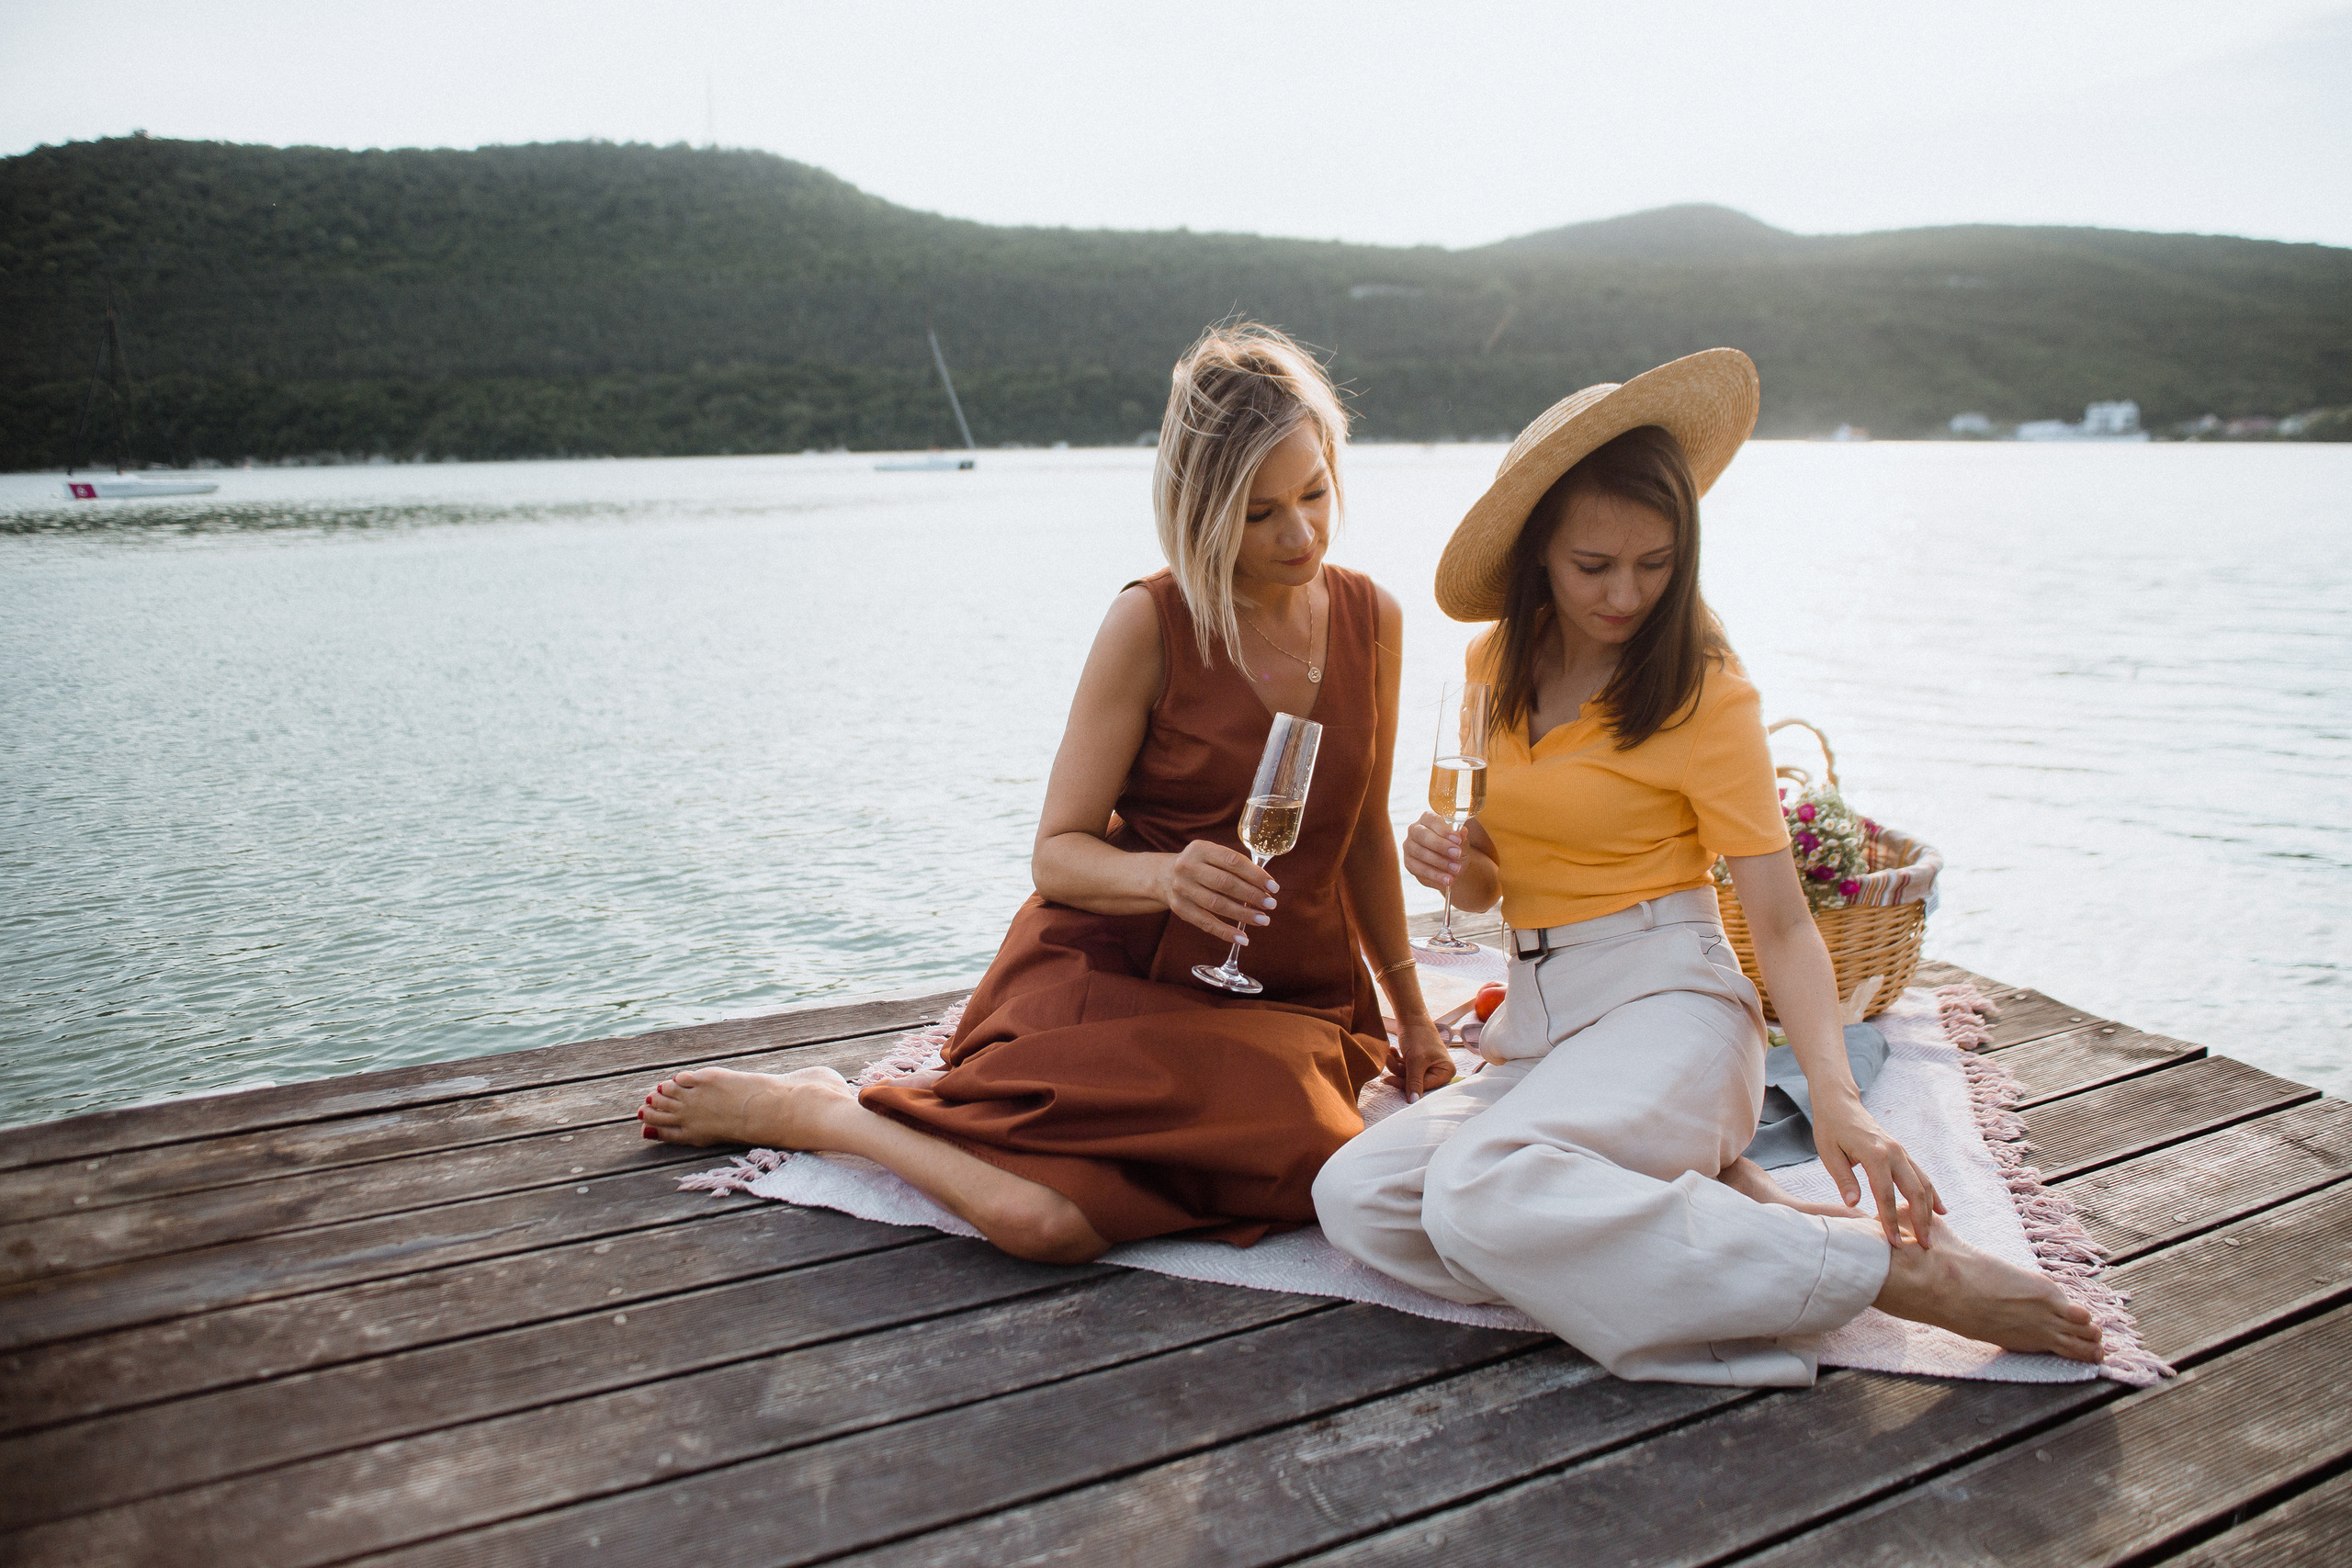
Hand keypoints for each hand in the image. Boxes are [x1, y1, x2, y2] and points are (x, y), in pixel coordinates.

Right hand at [1157, 840, 1277, 943]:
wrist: (1163, 876)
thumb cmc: (1199, 865)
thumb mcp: (1211, 854)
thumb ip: (1234, 864)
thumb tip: (1266, 885)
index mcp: (1200, 849)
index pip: (1233, 861)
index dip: (1256, 875)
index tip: (1273, 887)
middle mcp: (1188, 867)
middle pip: (1226, 884)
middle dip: (1252, 895)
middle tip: (1271, 904)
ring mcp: (1182, 889)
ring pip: (1217, 905)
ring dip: (1243, 914)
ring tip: (1263, 920)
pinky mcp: (1180, 909)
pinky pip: (1206, 923)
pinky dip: (1226, 932)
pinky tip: (1243, 938)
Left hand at [1384, 1017, 1456, 1103]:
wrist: (1410, 1016)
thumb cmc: (1418, 1035)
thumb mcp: (1415, 1060)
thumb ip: (1414, 1082)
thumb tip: (1413, 1101)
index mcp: (1447, 1071)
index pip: (1424, 1087)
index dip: (1405, 1084)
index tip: (1388, 1079)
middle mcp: (1441, 1071)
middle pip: (1415, 1083)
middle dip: (1399, 1072)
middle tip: (1389, 1060)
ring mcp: (1429, 1067)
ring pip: (1408, 1076)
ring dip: (1395, 1066)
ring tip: (1389, 1053)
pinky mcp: (1419, 1063)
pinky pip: (1406, 1069)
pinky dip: (1397, 1062)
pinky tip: (1392, 1051)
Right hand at [1400, 811, 1462, 891]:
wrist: (1453, 866)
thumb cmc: (1456, 848)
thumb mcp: (1463, 842)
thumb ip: (1461, 837)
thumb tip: (1462, 832)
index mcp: (1428, 818)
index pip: (1432, 820)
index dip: (1445, 830)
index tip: (1458, 840)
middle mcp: (1415, 830)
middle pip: (1422, 835)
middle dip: (1440, 846)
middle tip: (1457, 854)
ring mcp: (1409, 846)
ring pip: (1420, 853)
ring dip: (1439, 862)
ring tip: (1455, 870)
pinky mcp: (1408, 863)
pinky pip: (1418, 869)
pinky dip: (1434, 875)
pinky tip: (1447, 880)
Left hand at [1812, 1093, 1944, 1247]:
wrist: (1840, 1103)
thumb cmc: (1831, 1129)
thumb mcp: (1829, 1154)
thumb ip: (1844, 1180)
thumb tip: (1854, 1205)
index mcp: (1875, 1154)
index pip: (1885, 1195)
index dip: (1891, 1221)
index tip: (1894, 1242)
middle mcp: (1894, 1152)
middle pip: (1914, 1192)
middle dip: (1920, 1221)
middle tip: (1924, 1246)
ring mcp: (1901, 1151)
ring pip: (1924, 1184)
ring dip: (1930, 1210)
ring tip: (1931, 1235)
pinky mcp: (1902, 1152)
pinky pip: (1922, 1175)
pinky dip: (1932, 1194)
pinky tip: (1940, 1211)